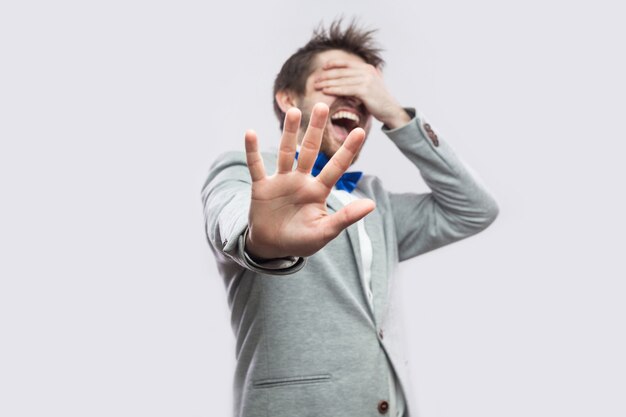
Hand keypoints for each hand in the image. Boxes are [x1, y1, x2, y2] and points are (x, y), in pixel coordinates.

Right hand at [244, 103, 375, 258]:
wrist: (272, 248)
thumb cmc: (301, 241)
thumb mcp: (324, 231)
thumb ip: (345, 217)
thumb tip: (371, 204)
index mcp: (318, 191)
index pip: (335, 167)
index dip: (347, 150)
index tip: (359, 131)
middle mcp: (301, 181)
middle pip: (310, 151)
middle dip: (316, 130)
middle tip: (322, 106)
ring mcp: (281, 181)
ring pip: (286, 152)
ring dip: (289, 132)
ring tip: (294, 111)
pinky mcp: (262, 187)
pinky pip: (256, 166)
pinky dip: (252, 151)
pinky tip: (250, 133)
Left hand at [313, 60, 410, 128]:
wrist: (391, 111)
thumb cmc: (378, 101)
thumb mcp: (370, 86)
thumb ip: (360, 79)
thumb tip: (347, 79)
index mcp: (368, 68)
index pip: (347, 63)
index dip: (333, 64)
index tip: (323, 68)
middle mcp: (367, 71)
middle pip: (342, 72)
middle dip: (327, 75)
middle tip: (315, 80)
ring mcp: (366, 80)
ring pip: (341, 80)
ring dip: (327, 83)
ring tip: (317, 86)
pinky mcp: (364, 90)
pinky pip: (345, 89)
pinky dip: (334, 89)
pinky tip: (325, 91)